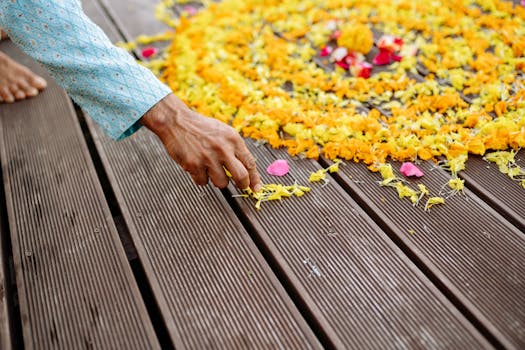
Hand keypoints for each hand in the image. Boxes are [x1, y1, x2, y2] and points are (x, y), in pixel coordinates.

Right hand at [140, 93, 261, 191]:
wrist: (176, 121)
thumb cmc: (201, 128)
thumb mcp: (223, 132)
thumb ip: (235, 148)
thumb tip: (247, 169)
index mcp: (233, 139)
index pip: (249, 163)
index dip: (255, 178)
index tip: (256, 188)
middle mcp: (223, 149)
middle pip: (241, 177)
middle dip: (243, 185)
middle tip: (240, 186)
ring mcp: (208, 158)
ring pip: (222, 183)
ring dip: (218, 180)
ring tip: (210, 168)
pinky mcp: (194, 165)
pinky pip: (203, 182)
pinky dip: (201, 178)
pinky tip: (197, 166)